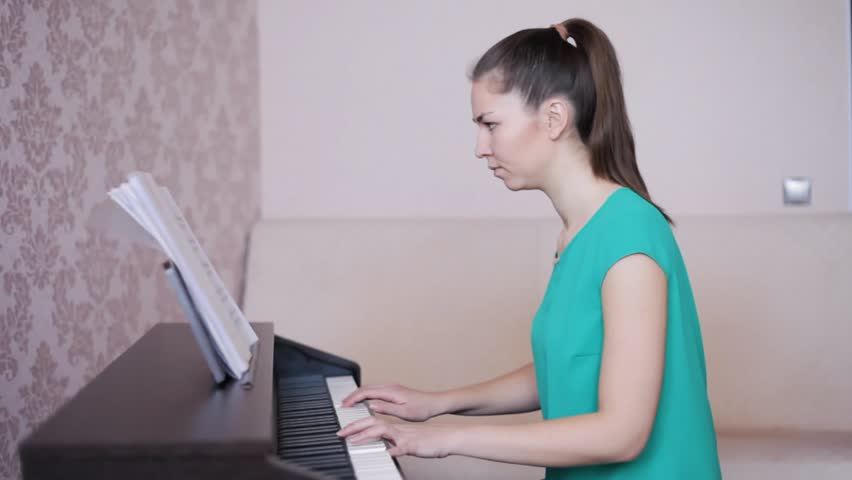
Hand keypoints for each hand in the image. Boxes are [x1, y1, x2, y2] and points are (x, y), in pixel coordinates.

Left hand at [336, 416, 458, 457]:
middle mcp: (398, 428)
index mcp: (396, 427)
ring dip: (367, 435)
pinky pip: (401, 447)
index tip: (343, 431)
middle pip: (372, 423)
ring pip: (383, 431)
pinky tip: (385, 454)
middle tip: (340, 434)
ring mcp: (405, 436)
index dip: (357, 425)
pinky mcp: (413, 445)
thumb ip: (395, 440)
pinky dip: (392, 450)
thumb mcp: (408, 439)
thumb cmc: (430, 439)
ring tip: (353, 441)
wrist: (447, 437)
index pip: (372, 422)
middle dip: (354, 427)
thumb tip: (384, 445)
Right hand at [341, 384, 443, 421]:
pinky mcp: (395, 391)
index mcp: (391, 391)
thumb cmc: (422, 409)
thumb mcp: (404, 413)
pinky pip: (376, 390)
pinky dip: (366, 395)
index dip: (354, 398)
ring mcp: (392, 388)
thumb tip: (371, 405)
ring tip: (350, 403)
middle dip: (352, 395)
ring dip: (358, 394)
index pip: (367, 393)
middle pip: (366, 388)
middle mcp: (390, 387)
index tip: (345, 405)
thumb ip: (386, 409)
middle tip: (342, 404)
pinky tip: (364, 401)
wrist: (435, 403)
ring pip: (370, 388)